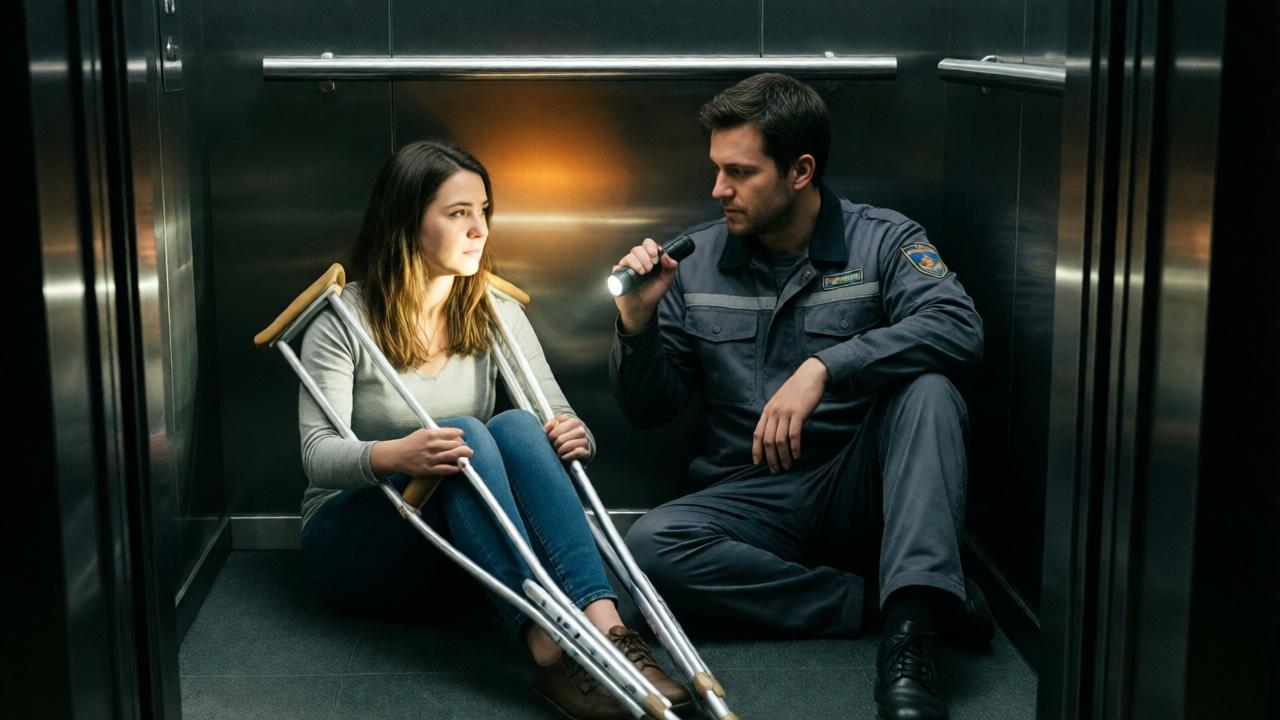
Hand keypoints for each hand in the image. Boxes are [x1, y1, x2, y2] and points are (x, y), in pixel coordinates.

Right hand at [372, 427, 473, 476]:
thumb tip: (453, 435)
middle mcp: (431, 445)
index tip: (462, 437)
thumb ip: (437, 433)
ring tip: (468, 455)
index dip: (459, 435)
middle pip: (454, 444)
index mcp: (430, 434)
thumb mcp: (422, 432)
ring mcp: (430, 458)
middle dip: (463, 446)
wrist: (396, 455)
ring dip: (462, 456)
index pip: (451, 433)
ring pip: (451, 456)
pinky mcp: (428, 469)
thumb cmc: (410, 443)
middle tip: (467, 448)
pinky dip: (454, 468)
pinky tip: (459, 467)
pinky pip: (445, 469)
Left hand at [544, 414, 589, 460]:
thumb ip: (551, 424)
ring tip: (559, 452)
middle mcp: (581, 429)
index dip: (550, 434)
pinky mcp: (586, 452)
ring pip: (566, 446)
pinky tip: (564, 457)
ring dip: (560, 451)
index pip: (555, 427)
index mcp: (573, 421)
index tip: (551, 438)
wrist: (578, 449)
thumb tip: (549, 426)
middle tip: (555, 446)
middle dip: (555, 444)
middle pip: (560, 439)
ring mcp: (585, 440)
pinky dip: (567, 457)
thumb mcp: (557, 428)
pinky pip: (575, 453)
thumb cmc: (565, 437)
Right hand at [613, 237, 679, 333]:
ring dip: (638, 262)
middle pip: (638, 248)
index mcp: (648, 259)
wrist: (642, 308)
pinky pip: (619, 266)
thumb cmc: (652, 294)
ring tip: (644, 273)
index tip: (656, 257)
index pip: (648, 244)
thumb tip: (668, 256)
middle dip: (646, 257)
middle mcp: (637, 261)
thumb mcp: (666, 281)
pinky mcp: (619, 275)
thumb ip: (671, 268)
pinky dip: (627, 268)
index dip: (651, 247)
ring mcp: (627, 267)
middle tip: (650, 268)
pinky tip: (634, 275)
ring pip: (629, 255)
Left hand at [752, 358, 829, 472]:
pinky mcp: (798, 413)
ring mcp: (785, 412)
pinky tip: (797, 455)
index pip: (757, 434)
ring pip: (779, 440)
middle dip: (770, 458)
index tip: (757, 463)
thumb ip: (775, 416)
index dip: (756, 450)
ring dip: (783, 456)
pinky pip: (793, 435)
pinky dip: (794, 448)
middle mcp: (773, 412)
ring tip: (787, 466)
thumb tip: (773, 434)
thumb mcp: (780, 402)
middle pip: (767, 441)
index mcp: (767, 410)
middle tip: (775, 470)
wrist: (810, 375)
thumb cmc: (797, 390)